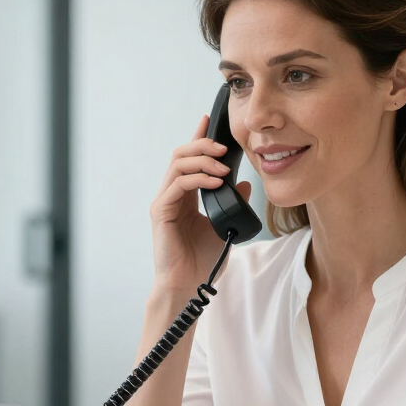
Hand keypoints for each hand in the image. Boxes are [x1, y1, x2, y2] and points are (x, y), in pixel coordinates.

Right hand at [149, 115, 252, 294]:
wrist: (190, 285)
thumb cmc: (203, 261)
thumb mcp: (225, 226)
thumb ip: (232, 203)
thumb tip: (244, 183)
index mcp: (186, 196)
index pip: (190, 159)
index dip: (199, 138)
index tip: (209, 120)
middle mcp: (172, 195)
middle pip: (182, 155)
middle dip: (203, 145)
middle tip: (225, 147)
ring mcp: (165, 202)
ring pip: (178, 164)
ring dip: (203, 160)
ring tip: (223, 167)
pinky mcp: (160, 211)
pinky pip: (178, 185)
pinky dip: (197, 179)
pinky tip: (216, 182)